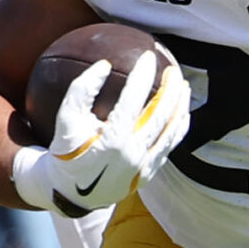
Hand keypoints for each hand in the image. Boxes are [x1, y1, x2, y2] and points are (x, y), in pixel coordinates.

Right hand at [11, 50, 189, 217]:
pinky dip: (179, 128)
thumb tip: (104, 64)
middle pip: (160, 114)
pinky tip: (181, 113)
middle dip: (170, 88)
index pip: (133, 100)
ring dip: (180, 106)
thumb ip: (81, 90)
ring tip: (183, 85)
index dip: (142, 75)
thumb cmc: (66, 150)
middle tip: (172, 68)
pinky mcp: (149, 174)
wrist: (70, 191)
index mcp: (112, 139)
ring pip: (171, 131)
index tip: (146, 56)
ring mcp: (144, 165)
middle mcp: (133, 153)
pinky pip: (169, 148)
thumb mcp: (65, 118)